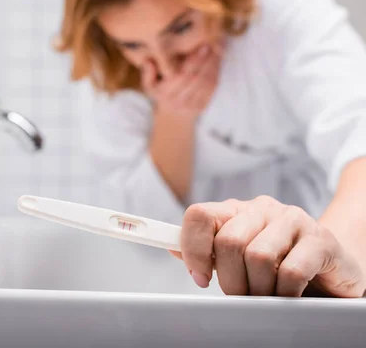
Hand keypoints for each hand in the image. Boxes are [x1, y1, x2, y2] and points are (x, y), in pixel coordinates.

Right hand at [141, 43, 220, 115]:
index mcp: (164, 94)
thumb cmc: (161, 95)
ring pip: (206, 83)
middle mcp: (178, 101)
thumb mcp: (149, 85)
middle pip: (196, 78)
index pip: (181, 76)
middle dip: (206, 60)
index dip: (193, 61)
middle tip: (213, 45)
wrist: (172, 118)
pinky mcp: (202, 107)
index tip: (201, 47)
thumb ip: (147, 73)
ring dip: (213, 65)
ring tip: (217, 50)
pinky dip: (216, 73)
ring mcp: (191, 106)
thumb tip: (149, 61)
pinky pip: (211, 88)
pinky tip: (217, 62)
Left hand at [176, 196, 365, 296]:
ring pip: (258, 257)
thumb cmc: (280, 264)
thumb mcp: (238, 257)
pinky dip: (284, 292)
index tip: (199, 278)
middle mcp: (263, 209)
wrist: (333, 267)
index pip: (199, 215)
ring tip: (267, 295)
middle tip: (241, 294)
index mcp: (236, 211)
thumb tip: (172, 247)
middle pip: (228, 242)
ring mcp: (293, 220)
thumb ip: (207, 252)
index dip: (192, 249)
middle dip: (230, 280)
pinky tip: (289, 294)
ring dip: (258, 288)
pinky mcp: (321, 240)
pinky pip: (291, 272)